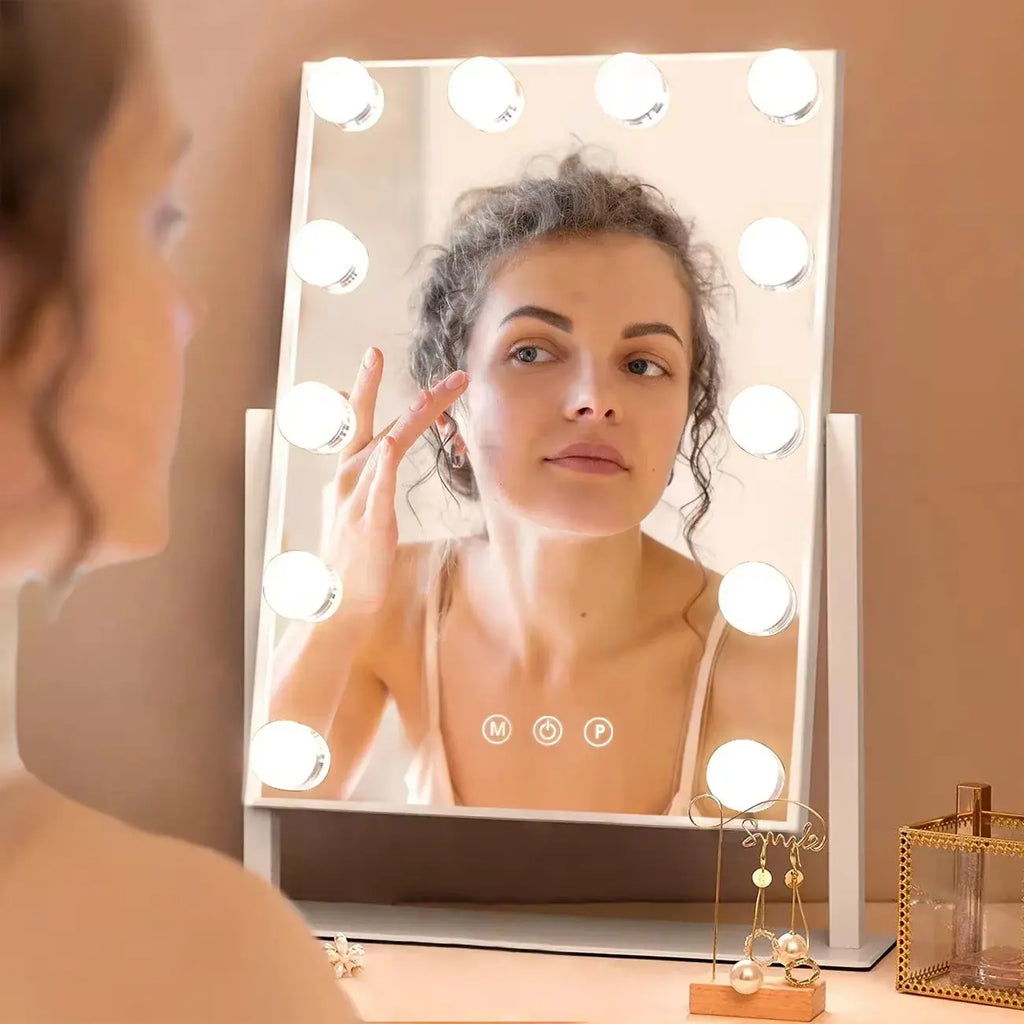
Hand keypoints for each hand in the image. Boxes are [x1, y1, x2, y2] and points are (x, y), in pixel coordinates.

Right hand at [323, 347, 468, 613]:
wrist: (339, 601)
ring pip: (385, 446)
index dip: (367, 387)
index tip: (374, 354)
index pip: (362, 421)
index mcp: (348, 473)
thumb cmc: (355, 555)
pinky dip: (386, 465)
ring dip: (412, 417)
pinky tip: (394, 444)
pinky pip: (378, 488)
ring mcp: (356, 499)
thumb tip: (385, 452)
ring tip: (435, 393)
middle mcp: (348, 478)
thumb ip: (373, 478)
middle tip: (420, 365)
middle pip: (375, 423)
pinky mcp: (368, 523)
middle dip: (400, 392)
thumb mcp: (361, 507)